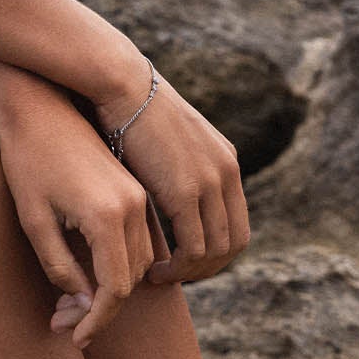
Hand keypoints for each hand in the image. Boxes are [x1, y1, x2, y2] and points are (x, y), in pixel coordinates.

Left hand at [0, 86, 171, 348]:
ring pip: (137, 263)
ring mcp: (138, 196)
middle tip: (60, 321)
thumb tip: (86, 305)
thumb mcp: (34, 219)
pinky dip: (118, 263)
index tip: (72, 337)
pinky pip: (137, 241)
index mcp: (108, 216)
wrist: (37, 105)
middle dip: (99, 310)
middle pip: (129, 280)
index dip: (95, 322)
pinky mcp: (133, 189)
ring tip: (67, 302)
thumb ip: (60, 267)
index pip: (114, 290)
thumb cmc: (25, 160)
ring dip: (109, 288)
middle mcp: (134, 207)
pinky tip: (85, 271)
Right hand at [93, 61, 250, 288]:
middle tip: (175, 276)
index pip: (237, 222)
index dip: (216, 250)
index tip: (185, 260)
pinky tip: (152, 268)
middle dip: (207, 268)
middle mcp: (227, 172)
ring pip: (215, 250)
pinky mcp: (186, 190)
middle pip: (234, 241)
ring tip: (160, 275)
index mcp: (226, 160)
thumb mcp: (167, 136)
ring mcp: (210, 181)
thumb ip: (176, 162)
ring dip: (190, 271)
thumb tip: (164, 181)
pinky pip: (193, 246)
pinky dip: (178, 266)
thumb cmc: (128, 105)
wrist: (121, 83)